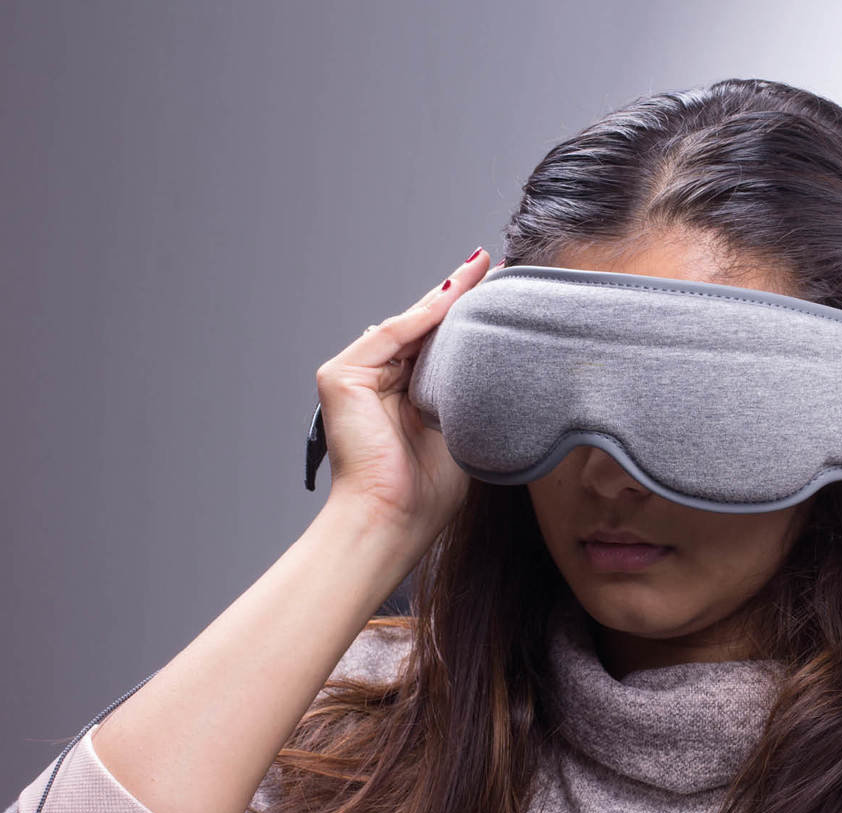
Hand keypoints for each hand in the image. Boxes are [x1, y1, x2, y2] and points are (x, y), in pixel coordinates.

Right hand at [316, 247, 501, 547]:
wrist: (395, 518)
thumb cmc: (426, 491)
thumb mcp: (458, 428)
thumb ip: (466, 393)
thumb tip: (495, 360)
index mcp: (401, 394)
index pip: (436, 345)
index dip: (466, 316)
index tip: (500, 288)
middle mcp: (375, 381)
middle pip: (423, 328)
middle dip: (460, 295)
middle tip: (497, 265)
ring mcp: (354, 376)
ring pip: (409, 326)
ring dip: (448, 295)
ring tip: (484, 268)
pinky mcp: (340, 377)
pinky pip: (391, 336)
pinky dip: (423, 316)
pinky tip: (456, 294)